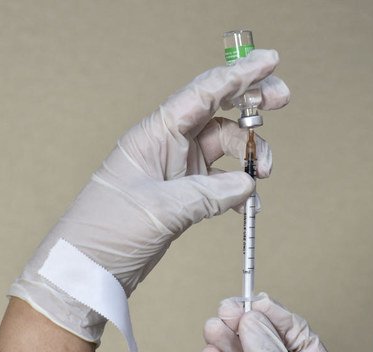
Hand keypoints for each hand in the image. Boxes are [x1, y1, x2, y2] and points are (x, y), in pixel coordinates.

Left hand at [9, 50, 288, 342]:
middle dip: (251, 102)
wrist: (89, 268)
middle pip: (219, 111)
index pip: (204, 93)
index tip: (271, 62)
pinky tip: (249, 202)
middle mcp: (169, 145)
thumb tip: (247, 184)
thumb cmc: (107, 231)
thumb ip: (208, 194)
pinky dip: (240, 187)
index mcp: (156, 134)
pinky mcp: (185, 194)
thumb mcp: (160, 209)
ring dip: (251, 156)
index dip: (239, 74)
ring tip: (264, 174)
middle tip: (282, 98)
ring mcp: (178, 169)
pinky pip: (223, 181)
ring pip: (226, 147)